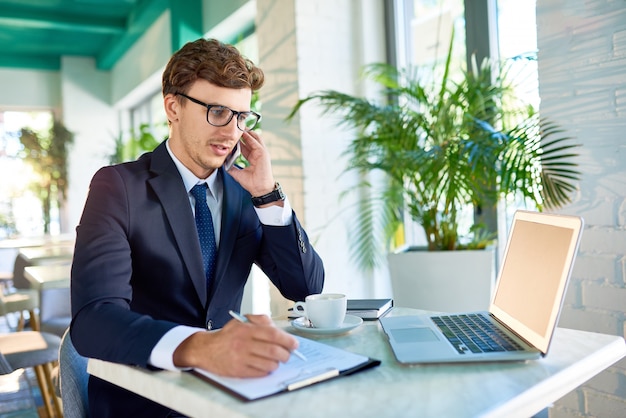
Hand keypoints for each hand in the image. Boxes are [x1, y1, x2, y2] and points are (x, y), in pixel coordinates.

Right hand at [173, 314, 299, 376]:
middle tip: (288, 354)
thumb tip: (277, 328)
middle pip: (274, 351)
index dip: (287, 340)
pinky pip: (260, 373)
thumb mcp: (241, 321)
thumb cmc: (227, 336)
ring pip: (269, 364)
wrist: (206, 350)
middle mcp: (244, 344)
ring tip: (277, 360)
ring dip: (277, 363)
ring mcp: (241, 358)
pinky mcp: (239, 371)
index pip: (273, 334)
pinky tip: (266, 365)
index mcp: (246, 329)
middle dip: (286, 354)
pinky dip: (267, 370)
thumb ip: (260, 320)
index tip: (294, 344)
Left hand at [227, 130, 275, 196]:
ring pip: (254, 138)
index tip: (231, 137)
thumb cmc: (252, 183)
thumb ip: (231, 168)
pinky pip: (256, 142)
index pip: (245, 146)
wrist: (259, 189)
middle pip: (250, 140)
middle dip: (243, 133)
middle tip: (235, 127)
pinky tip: (243, 132)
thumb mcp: (238, 174)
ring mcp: (261, 153)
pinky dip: (249, 136)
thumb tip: (223, 164)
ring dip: (247, 132)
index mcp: (253, 158)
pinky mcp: (263, 153)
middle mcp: (258, 154)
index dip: (239, 141)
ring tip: (239, 126)